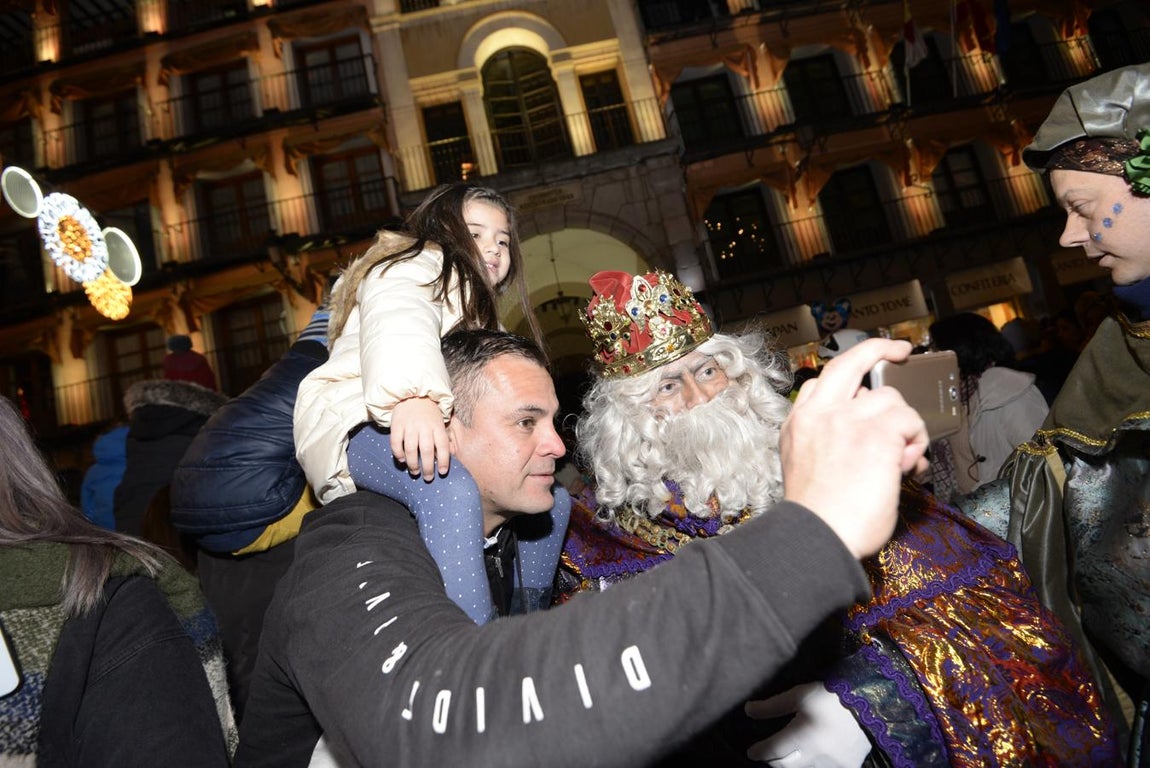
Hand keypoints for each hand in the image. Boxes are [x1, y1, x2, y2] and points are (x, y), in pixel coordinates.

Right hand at [390, 397, 449, 480]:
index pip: (442, 446)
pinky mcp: (397, 425)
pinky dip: (398, 454)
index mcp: (437, 426)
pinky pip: (396, 443)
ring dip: (413, 464)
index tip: (442, 472)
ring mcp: (409, 426)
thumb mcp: (440, 422)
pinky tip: (402, 460)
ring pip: (411, 449)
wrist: (413, 394)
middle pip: (426, 450)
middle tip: (428, 478)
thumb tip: (442, 458)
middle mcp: (424, 427)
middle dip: (428, 467)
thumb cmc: (429, 413)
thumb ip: (441, 437)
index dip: (443, 461)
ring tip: (415, 472)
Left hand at [745, 682, 869, 766]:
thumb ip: (772, 706)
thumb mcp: (799, 696)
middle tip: (769, 754)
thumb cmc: (829, 697)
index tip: (751, 752)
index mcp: (802, 736)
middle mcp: (815, 756)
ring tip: (787, 757)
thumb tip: (747, 711)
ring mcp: (832, 766)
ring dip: (791, 766)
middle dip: (773, 761)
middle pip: (784, 767)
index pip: (772, 751)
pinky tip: (809, 760)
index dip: (759, 752)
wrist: (869, 705)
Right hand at [782, 339, 927, 558]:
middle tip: (900, 351)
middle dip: (879, 348)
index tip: (862, 378)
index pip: (820, 383)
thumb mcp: (807, 469)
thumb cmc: (818, 518)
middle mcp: (820, 413)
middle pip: (852, 361)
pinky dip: (916, 442)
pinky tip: (907, 464)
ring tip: (904, 457)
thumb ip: (836, 445)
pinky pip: (910, 422)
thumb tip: (884, 443)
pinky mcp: (877, 432)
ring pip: (892, 400)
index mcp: (799, 424)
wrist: (817, 536)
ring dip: (905, 427)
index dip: (848, 378)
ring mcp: (848, 419)